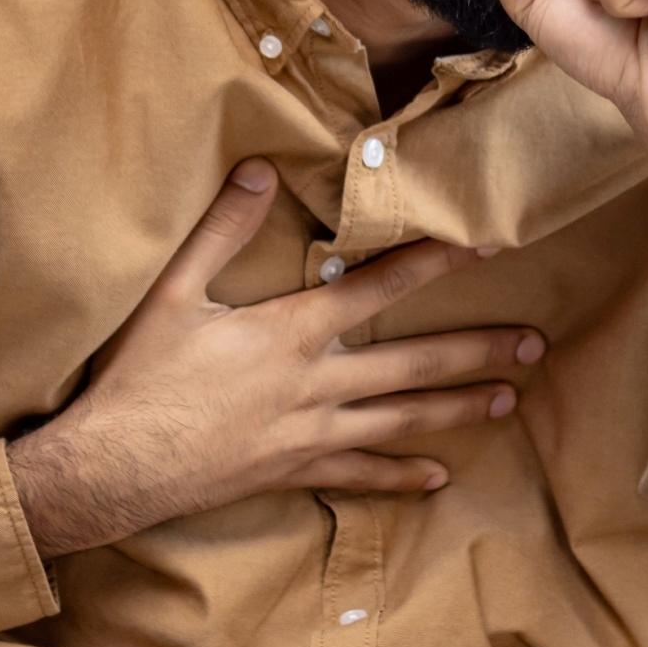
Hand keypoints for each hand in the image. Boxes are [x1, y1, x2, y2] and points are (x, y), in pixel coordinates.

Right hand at [6, 160, 545, 556]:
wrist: (113, 468)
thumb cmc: (139, 378)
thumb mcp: (171, 294)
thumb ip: (222, 229)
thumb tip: (262, 169)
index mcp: (290, 332)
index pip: (379, 289)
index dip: (435, 265)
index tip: (485, 249)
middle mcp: (315, 384)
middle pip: (412, 364)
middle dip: (477, 350)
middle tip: (534, 345)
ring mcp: (310, 434)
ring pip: (401, 420)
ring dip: (458, 409)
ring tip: (508, 401)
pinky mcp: (294, 472)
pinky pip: (360, 475)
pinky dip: (401, 477)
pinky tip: (438, 478)